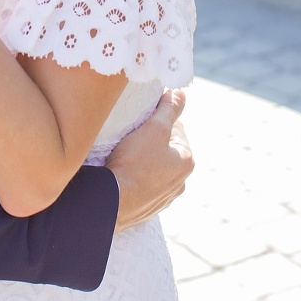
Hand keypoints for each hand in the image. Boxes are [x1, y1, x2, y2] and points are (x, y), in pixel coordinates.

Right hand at [106, 89, 193, 229]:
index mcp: (187, 161)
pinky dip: (136, 176)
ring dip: (143, 158)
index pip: (175, 127)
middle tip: (131, 137)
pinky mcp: (149, 207)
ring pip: (155, 166)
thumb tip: (181, 93)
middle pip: (165, 147)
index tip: (141, 122)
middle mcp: (180, 181)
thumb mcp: (154, 128)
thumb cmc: (134, 163)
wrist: (113, 202)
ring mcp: (165, 196)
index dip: (157, 119)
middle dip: (150, 140)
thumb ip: (169, 109)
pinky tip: (124, 173)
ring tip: (125, 155)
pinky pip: (144, 183)